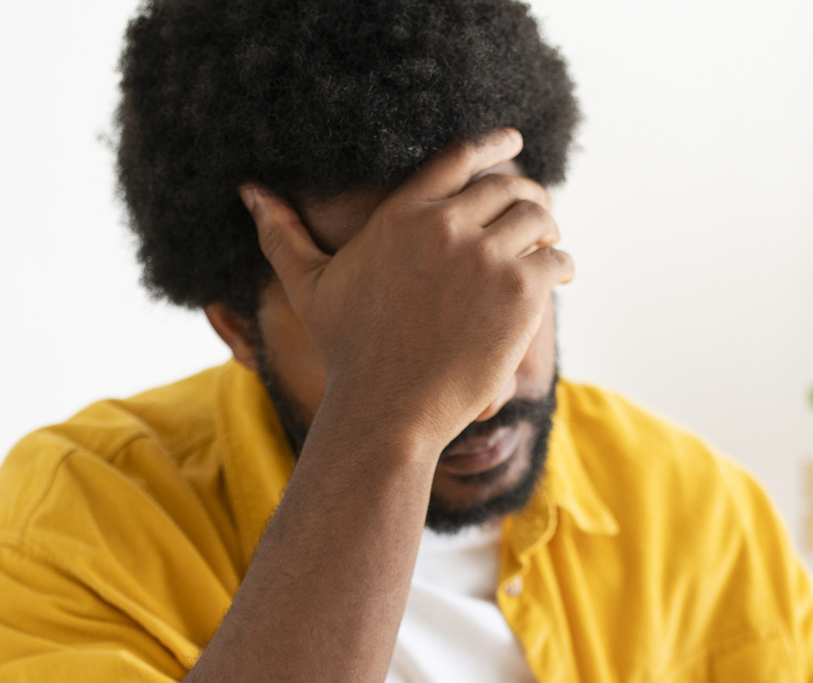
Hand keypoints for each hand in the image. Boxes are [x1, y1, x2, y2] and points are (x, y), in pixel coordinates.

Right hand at [239, 128, 573, 450]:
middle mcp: (445, 225)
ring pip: (538, 218)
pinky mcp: (519, 290)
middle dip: (527, 199)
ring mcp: (485, 255)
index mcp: (401, 214)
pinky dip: (561, 267)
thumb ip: (283, 235)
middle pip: (507, 187)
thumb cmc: (347, 354)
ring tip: (551, 249)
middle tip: (539, 220)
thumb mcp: (310, 287)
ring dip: (549, 231)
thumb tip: (250, 191)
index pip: (457, 159)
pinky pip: (555, 260)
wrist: (387, 410)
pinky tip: (559, 277)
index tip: (513, 141)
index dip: (492, 145)